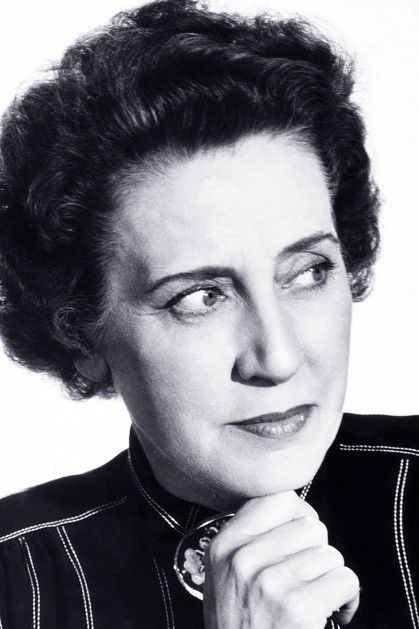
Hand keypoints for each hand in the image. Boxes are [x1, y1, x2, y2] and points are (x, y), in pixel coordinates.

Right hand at [203, 491, 358, 628]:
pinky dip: (347, 599)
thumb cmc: (240, 628)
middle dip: (317, 552)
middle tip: (307, 579)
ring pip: (330, 553)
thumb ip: (250, 539)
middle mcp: (242, 559)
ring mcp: (269, 583)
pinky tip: (332, 613)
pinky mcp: (298, 607)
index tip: (299, 540)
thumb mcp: (225, 577)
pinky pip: (345, 579)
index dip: (298, 517)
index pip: (278, 499)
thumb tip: (298, 510)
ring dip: (331, 579)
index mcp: (224, 546)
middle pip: (310, 526)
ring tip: (316, 599)